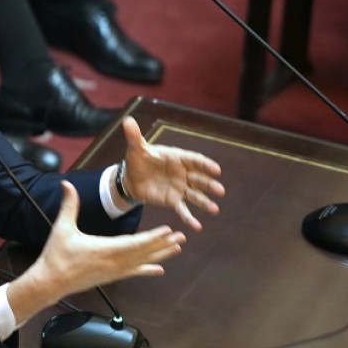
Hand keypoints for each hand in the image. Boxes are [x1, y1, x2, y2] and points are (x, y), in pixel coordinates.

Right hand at [7, 181, 184, 325]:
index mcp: (106, 250)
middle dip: (164, 244)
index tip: (168, 230)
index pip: (136, 243)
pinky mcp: (111, 277)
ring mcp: (114, 272)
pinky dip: (147, 270)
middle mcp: (114, 263)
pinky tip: (159, 270)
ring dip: (160, 255)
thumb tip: (67, 183)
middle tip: (182, 237)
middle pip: (145, 253)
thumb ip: (69, 205)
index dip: (154, 237)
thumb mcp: (62, 227)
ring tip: (177, 249)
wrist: (50, 282)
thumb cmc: (56, 256)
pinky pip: (133, 273)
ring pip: (143, 263)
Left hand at [121, 116, 224, 230]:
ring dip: (205, 202)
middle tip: (220, 191)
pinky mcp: (173, 200)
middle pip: (199, 179)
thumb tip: (127, 120)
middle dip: (209, 185)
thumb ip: (134, 136)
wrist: (131, 178)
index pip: (194, 160)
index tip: (216, 170)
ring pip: (195, 195)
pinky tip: (197, 227)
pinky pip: (183, 209)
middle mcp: (182, 173)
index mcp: (177, 158)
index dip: (205, 165)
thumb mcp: (136, 148)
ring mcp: (180, 187)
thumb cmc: (138, 159)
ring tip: (214, 209)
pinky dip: (189, 218)